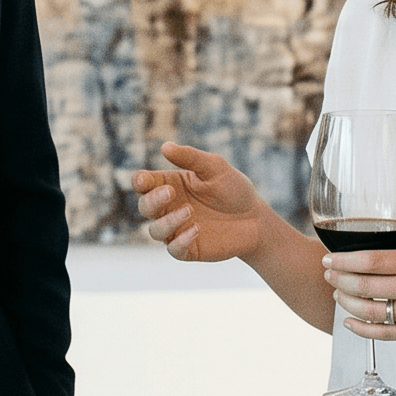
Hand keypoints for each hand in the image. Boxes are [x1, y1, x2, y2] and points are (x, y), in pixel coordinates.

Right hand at [131, 143, 277, 262]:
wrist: (256, 218)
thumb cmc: (233, 189)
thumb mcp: (215, 167)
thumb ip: (191, 158)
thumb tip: (165, 146)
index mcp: (169, 185)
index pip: (144, 184)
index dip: (140, 182)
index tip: (145, 180)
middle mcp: (169, 209)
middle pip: (144, 207)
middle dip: (152, 200)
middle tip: (170, 192)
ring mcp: (177, 230)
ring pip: (155, 231)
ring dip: (168, 221)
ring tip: (189, 211)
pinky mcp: (189, 249)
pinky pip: (175, 249)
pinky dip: (181, 241)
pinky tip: (197, 229)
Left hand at [326, 247, 395, 346]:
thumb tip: (370, 259)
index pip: (371, 260)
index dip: (344, 261)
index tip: (329, 259)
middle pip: (365, 285)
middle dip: (339, 280)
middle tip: (328, 275)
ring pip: (370, 310)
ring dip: (348, 302)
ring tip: (338, 295)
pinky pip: (383, 334)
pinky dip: (362, 328)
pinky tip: (350, 321)